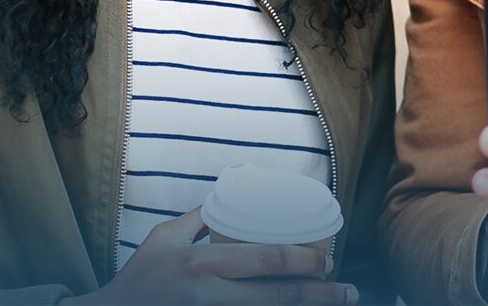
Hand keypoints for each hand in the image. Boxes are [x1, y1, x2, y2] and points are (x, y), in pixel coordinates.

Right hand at [66, 208, 357, 304]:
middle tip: (347, 289)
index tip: (328, 260)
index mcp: (203, 264)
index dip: (304, 262)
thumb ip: (200, 218)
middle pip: (278, 298)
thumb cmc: (140, 280)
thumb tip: (232, 192)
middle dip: (320, 295)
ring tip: (339, 305)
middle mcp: (210, 296)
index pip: (267, 261)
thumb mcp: (165, 238)